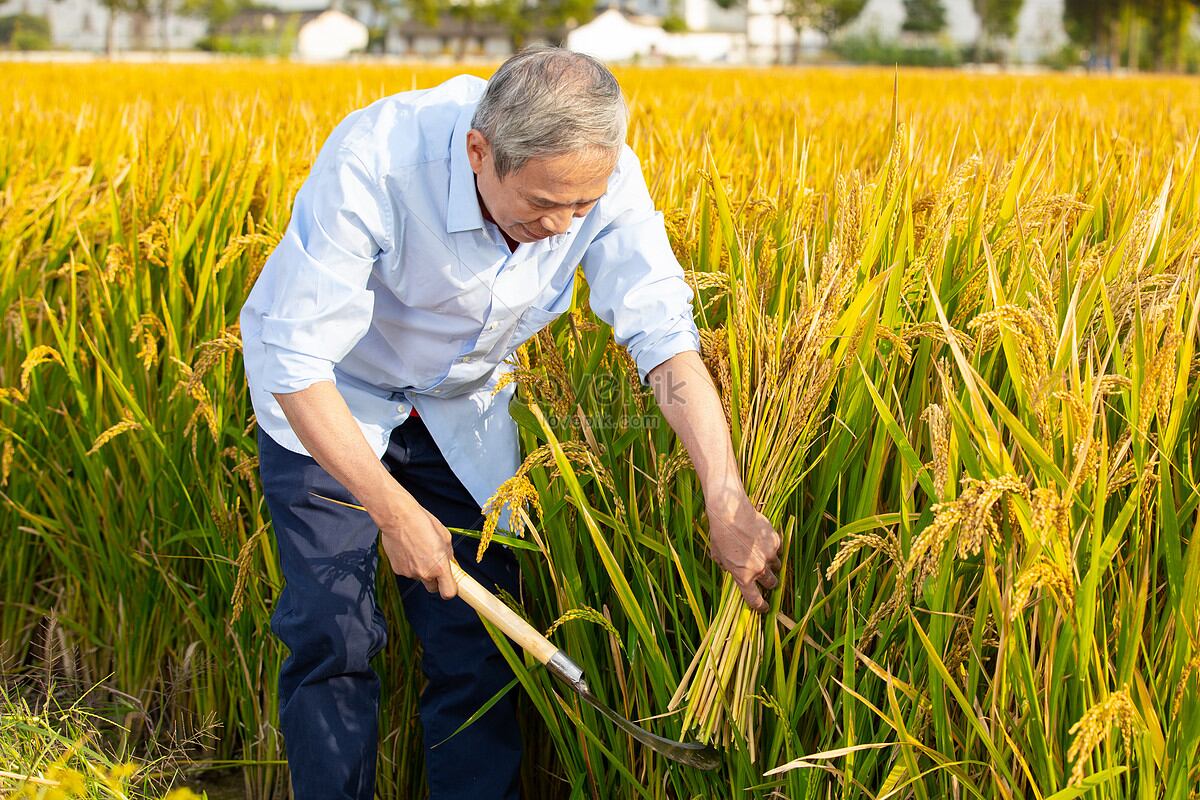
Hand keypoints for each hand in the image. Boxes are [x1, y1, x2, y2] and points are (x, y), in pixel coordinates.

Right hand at [369, 490, 457, 598]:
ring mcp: (410, 573)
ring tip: (418, 549)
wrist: (398, 518)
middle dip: (436, 580)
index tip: (451, 583)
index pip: (448, 593)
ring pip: (419, 577)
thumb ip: (448, 555)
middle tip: (434, 563)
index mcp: (439, 566)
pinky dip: (409, 564)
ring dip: (421, 568)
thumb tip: (450, 563)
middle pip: (433, 588)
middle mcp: (425, 573)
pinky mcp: (397, 570)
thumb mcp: (445, 537)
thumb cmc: (422, 523)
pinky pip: (407, 571)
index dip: (450, 589)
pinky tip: (408, 549)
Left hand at [706, 490, 781, 612]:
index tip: (764, 608)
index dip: (760, 607)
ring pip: (777, 567)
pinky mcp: (775, 541)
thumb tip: (731, 569)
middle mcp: (759, 569)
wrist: (730, 513)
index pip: (755, 600)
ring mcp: (770, 555)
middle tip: (766, 580)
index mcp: (743, 577)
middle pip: (771, 584)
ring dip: (772, 566)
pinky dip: (773, 549)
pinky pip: (778, 550)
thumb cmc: (720, 535)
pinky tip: (764, 542)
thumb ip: (727, 567)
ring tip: (764, 557)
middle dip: (769, 584)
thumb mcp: (718, 556)